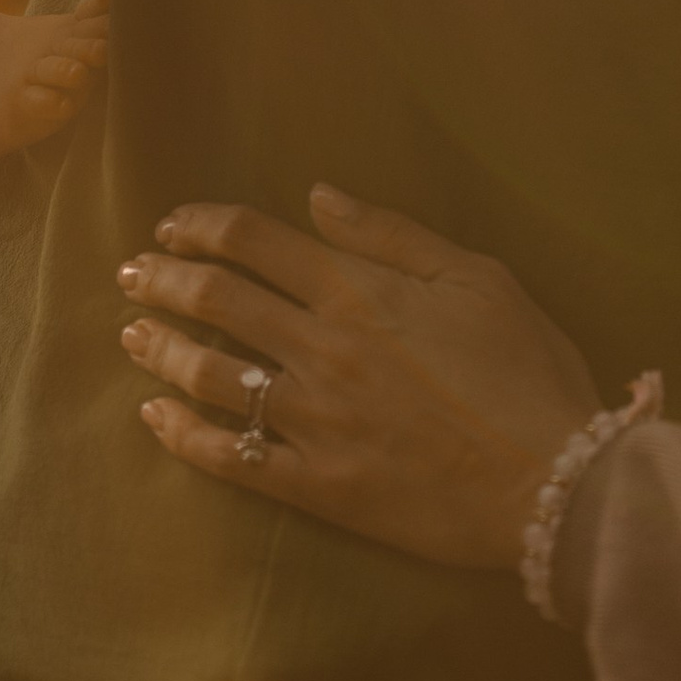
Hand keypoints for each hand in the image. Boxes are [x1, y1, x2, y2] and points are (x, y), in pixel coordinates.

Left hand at [119, 187, 599, 569]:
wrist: (551, 479)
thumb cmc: (524, 369)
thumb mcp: (475, 275)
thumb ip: (391, 234)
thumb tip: (318, 195)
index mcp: (359, 289)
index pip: (254, 240)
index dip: (201, 225)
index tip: (171, 224)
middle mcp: (323, 346)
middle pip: (218, 299)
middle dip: (163, 279)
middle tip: (130, 273)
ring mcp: (315, 419)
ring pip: (211, 373)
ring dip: (160, 347)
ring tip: (129, 334)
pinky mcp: (319, 486)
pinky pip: (233, 458)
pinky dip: (184, 435)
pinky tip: (154, 417)